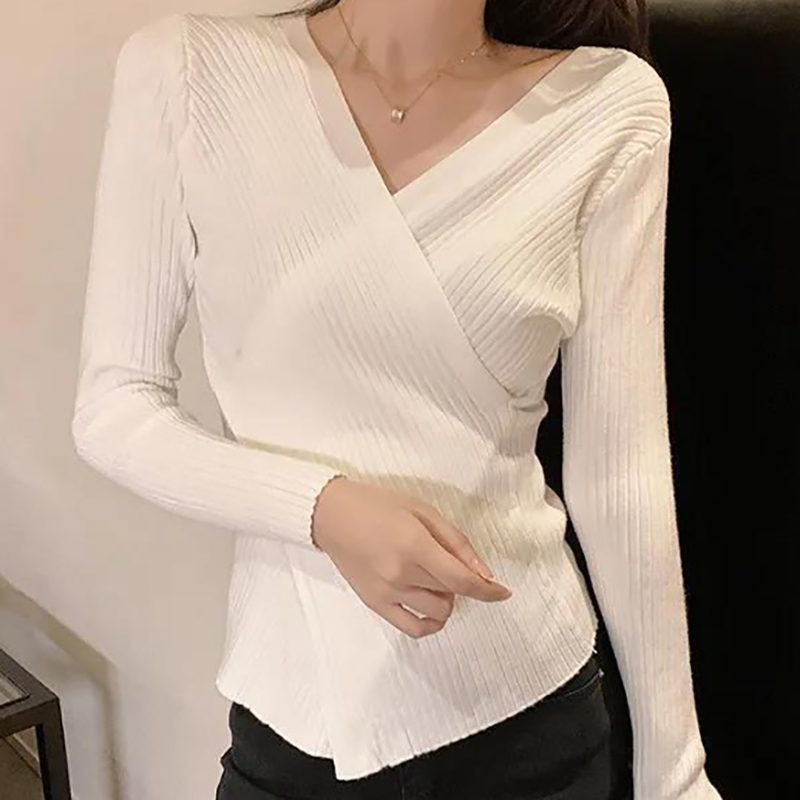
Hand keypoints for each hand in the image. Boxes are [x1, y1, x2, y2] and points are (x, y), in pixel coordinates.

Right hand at [311, 477, 512, 638]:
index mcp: (414, 545)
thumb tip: (483, 572)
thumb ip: (455, 541)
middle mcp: (401, 573)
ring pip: (436, 613)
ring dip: (446, 599)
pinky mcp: (375, 604)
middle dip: (461, 584)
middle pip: (452, 595)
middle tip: (448, 563)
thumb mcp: (422, 510)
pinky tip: (431, 608)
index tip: (502, 592)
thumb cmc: (378, 505)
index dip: (489, 590)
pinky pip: (412, 628)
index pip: (462, 580)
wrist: (332, 515)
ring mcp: (386, 592)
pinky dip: (430, 623)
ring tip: (433, 578)